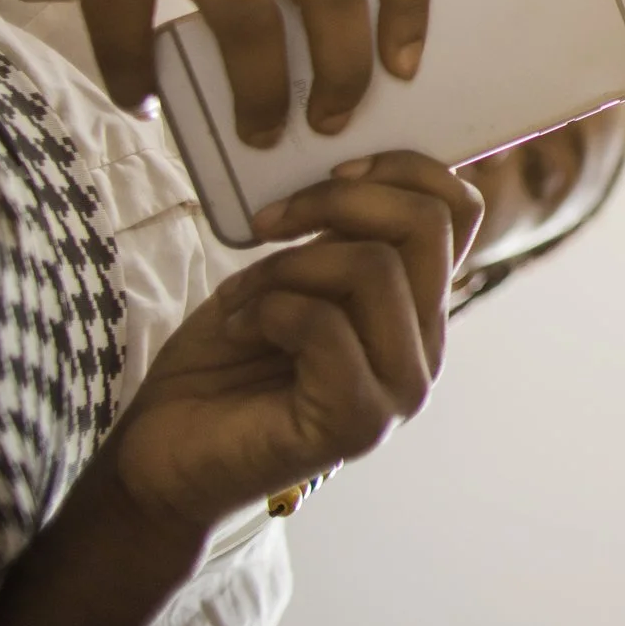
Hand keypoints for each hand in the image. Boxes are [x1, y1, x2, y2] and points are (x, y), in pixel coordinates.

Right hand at [0, 0, 428, 146]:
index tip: (405, 72)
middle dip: (341, 70)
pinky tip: (146, 103)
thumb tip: (360, 77)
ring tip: (256, 134)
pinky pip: (136, 39)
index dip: (413, 7)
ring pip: (246, 16)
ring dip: (257, 92)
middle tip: (330, 122)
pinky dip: (142, 86)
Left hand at [106, 152, 482, 531]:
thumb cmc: (222, 363)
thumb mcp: (291, 277)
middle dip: (338, 201)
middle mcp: (425, 346)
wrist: (164, 457)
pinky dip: (267, 309)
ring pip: (375, 269)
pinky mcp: (357, 421)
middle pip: (428, 226)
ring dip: (287, 265)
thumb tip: (355, 171)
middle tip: (268, 223)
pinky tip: (239, 329)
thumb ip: (338, 239)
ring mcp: (399, 388)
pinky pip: (325, 325)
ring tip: (242, 295)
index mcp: (417, 306)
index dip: (402, 168)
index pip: (461, 210)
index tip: (331, 170)